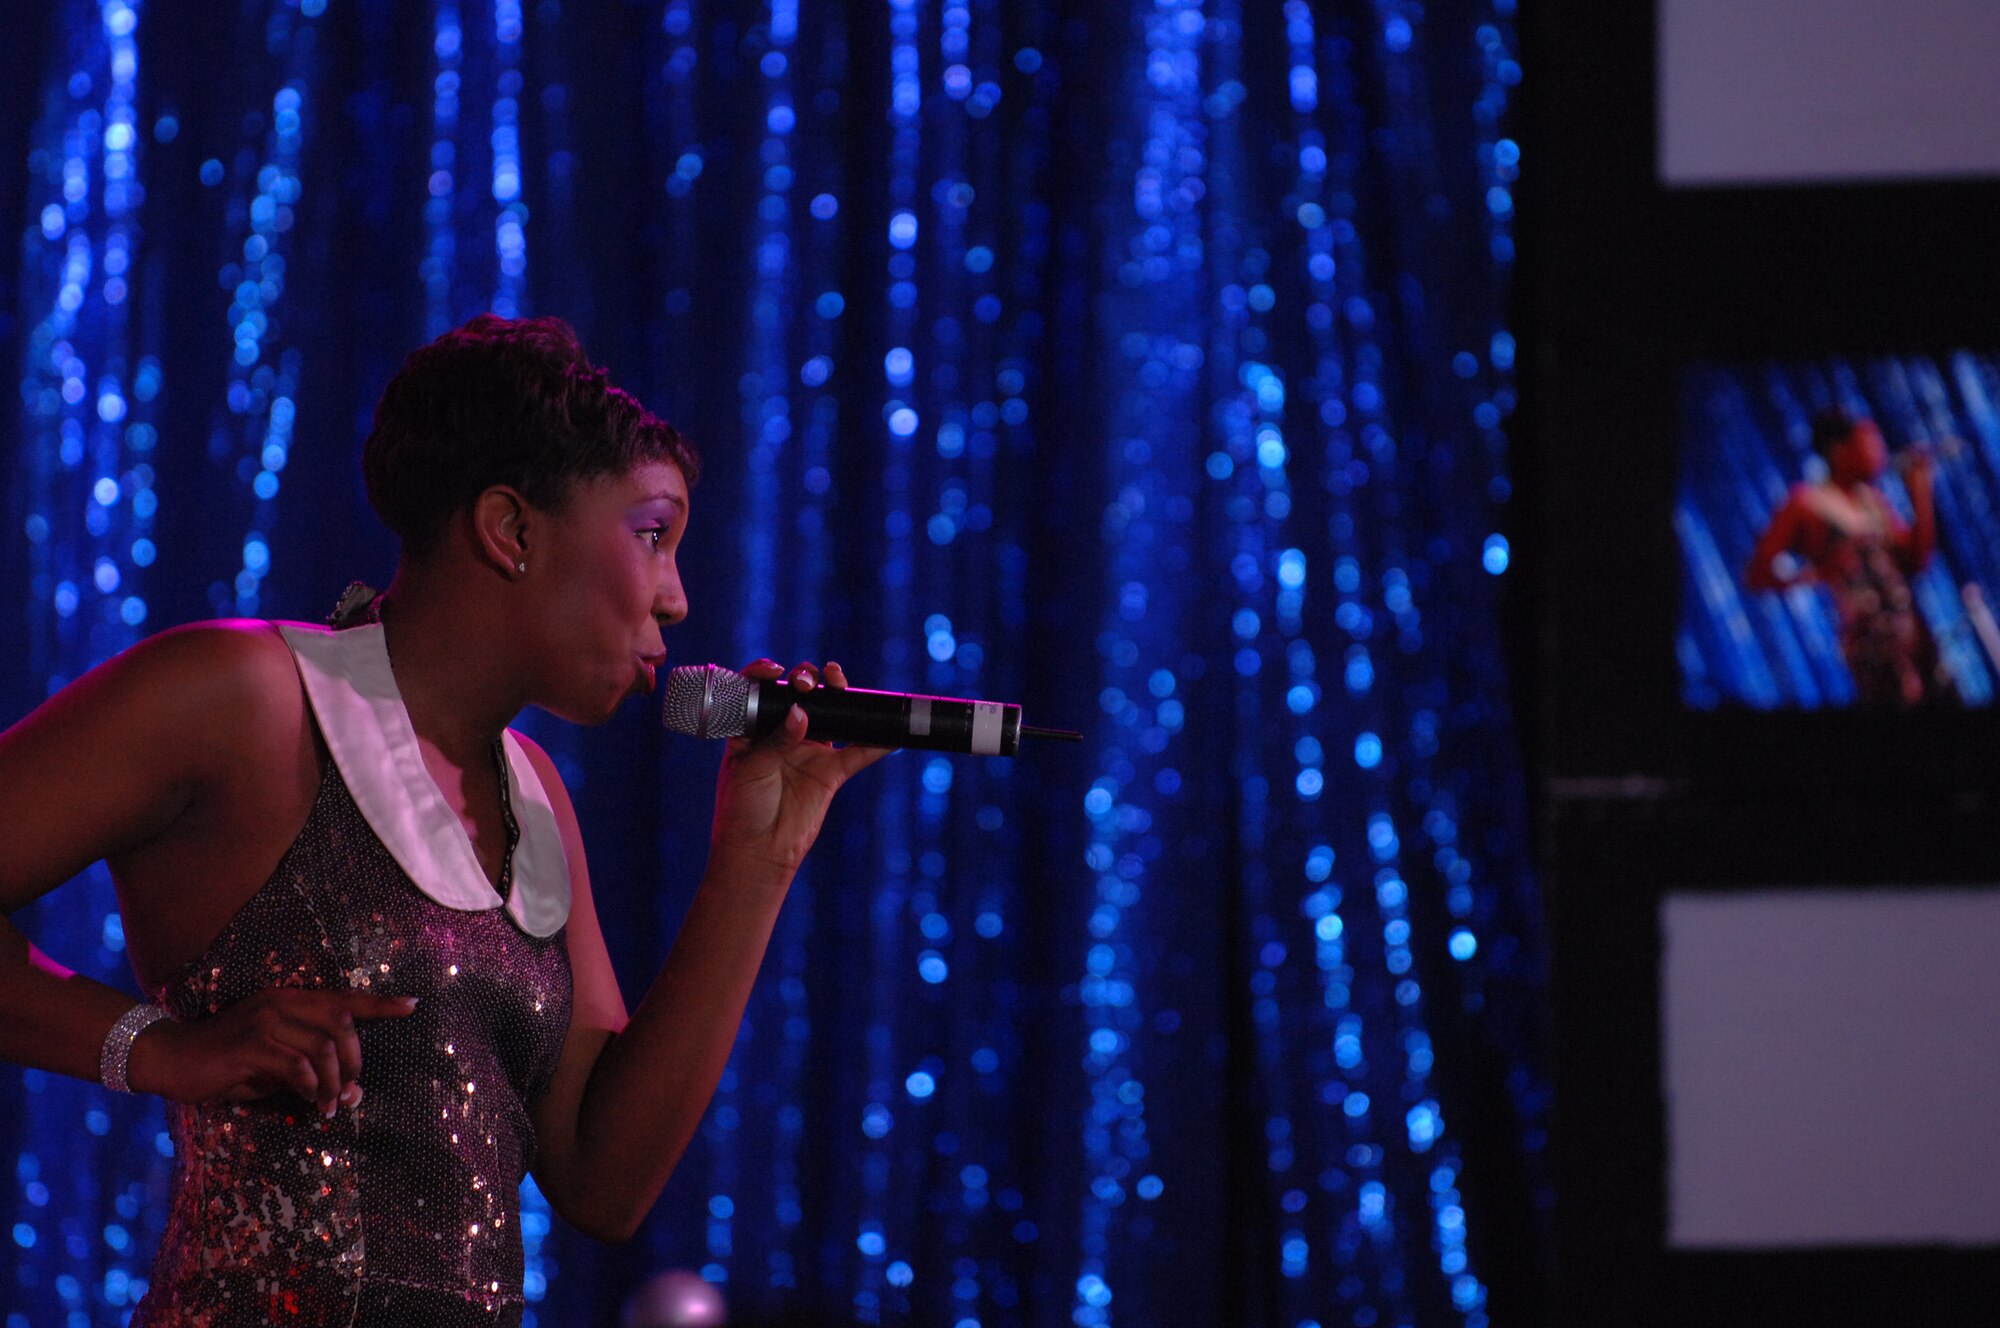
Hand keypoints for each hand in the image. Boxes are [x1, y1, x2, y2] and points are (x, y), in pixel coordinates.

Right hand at [128, 987, 418, 1116]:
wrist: (169, 1057)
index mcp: (290, 1001)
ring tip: (331, 1106)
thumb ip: (309, 1072)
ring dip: (336, 1081)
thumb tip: (351, 1092)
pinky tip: (312, 1103)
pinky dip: (312, 1087)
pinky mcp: (250, 1045)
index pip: (345, 998)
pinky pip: (298, 1065)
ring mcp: (266, 1021)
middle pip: (343, 1023)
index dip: (381, 1003)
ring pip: (325, 1046)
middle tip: (351, 1090)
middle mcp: (282, 1003)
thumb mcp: (271, 1066)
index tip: (413, 1004)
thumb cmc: (224, 1062)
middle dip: (356, 1060)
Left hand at [708, 659, 890, 877]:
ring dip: (838, 695)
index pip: (760, 692)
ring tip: (838, 680)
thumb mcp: (751, 769)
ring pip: (830, 715)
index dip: (766, 674)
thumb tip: (801, 712)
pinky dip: (876, 742)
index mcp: (752, 730)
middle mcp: (781, 735)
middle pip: (799, 696)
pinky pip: (857, 753)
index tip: (773, 670)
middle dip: (805, 679)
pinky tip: (891, 732)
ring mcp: (808, 752)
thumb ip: (777, 739)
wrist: (759, 853)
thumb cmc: (741, 810)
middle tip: (806, 683)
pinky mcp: (830, 773)